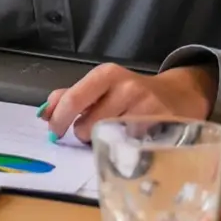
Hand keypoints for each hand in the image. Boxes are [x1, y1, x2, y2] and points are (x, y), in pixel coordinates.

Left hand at [39, 63, 214, 143]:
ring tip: (112, 132)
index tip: (54, 131)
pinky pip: (129, 146)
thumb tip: (43, 112)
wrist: (176, 96)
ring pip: (107, 137)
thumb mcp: (100, 87)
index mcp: (106, 75)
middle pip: (87, 125)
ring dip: (103, 140)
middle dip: (83, 133)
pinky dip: (124, 146)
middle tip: (92, 130)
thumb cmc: (129, 94)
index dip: (59, 120)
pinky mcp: (161, 126)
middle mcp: (127, 87)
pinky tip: (129, 138)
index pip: (73, 100)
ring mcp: (146, 107)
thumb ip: (70, 97)